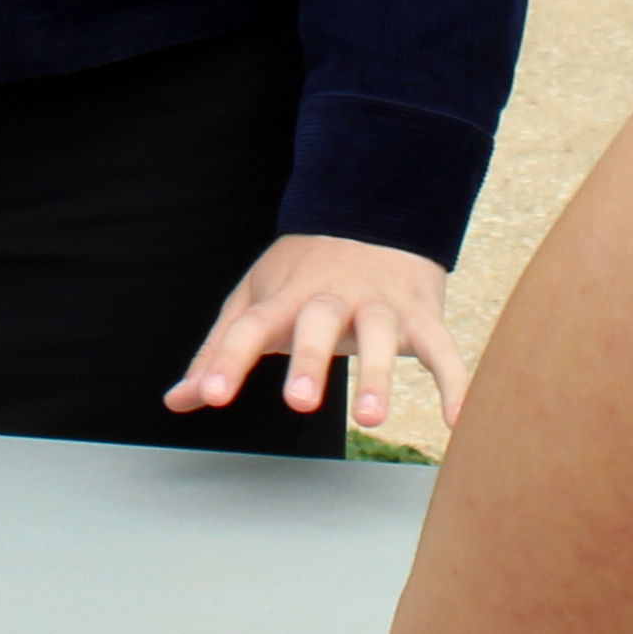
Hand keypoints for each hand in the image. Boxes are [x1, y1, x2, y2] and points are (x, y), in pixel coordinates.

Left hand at [168, 231, 464, 432]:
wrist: (376, 211)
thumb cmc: (303, 272)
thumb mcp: (254, 300)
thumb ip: (217, 352)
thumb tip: (177, 400)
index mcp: (284, 296)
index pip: (249, 327)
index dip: (227, 360)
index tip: (210, 398)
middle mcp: (331, 297)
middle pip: (318, 323)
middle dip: (309, 360)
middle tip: (299, 403)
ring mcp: (379, 304)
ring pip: (381, 335)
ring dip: (376, 374)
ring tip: (369, 419)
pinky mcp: (422, 315)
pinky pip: (442, 349)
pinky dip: (454, 382)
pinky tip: (456, 423)